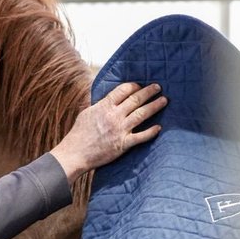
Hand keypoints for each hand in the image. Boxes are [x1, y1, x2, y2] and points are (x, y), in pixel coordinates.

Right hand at [49, 83, 165, 183]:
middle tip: (158, 87)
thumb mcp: (87, 113)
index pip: (123, 90)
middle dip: (148, 92)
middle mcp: (114, 116)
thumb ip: (99, 105)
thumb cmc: (79, 134)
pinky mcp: (123, 144)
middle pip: (135, 100)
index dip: (134, 86)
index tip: (139, 85)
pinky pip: (141, 136)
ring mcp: (120, 130)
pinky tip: (159, 127)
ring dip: (154, 106)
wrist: (75, 153)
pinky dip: (151, 132)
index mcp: (104, 106)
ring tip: (164, 100)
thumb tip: (106, 99)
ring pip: (142, 114)